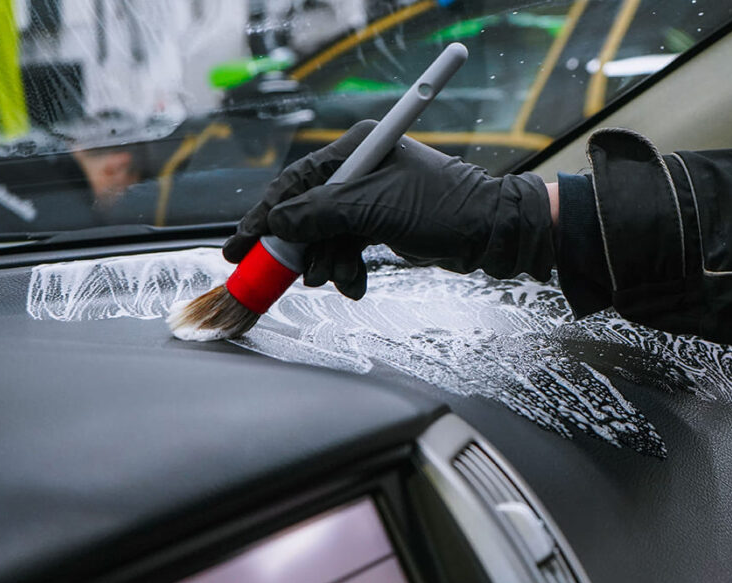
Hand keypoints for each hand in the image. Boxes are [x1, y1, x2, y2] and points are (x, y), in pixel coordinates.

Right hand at [223, 121, 554, 298]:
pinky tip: (355, 283)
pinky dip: (347, 270)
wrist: (489, 233)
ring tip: (342, 280)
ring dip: (329, 264)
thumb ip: (321, 215)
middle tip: (294, 275)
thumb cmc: (442, 208)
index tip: (241, 245)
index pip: (296, 182)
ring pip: (327, 237)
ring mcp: (370, 200)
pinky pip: (347, 250)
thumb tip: (277, 225)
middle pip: (308, 213)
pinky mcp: (381, 226)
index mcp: (357, 150)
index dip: (266, 215)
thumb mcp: (375, 208)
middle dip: (303, 249)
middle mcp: (360, 170)